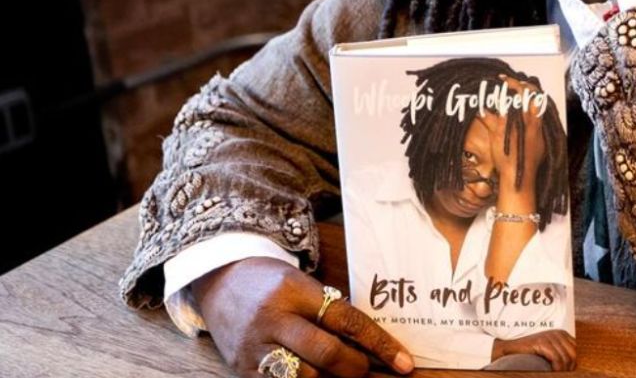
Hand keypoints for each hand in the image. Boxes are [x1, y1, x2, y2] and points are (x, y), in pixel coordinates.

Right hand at [189, 257, 413, 377]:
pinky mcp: (242, 370)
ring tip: (340, 374)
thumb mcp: (302, 284)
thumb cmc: (271, 282)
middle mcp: (273, 319)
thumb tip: (371, 346)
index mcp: (295, 291)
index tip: (404, 363)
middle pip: (327, 353)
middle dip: (356, 367)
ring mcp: (255, 348)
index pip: (347, 320)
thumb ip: (331, 311)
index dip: (380, 345)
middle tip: (366, 370)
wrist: (219, 279)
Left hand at [480, 73, 548, 185]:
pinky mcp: (498, 131)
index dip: (528, 87)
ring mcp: (511, 125)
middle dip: (512, 83)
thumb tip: (536, 121)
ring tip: (489, 86)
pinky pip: (488, 115)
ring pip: (505, 101)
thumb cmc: (529, 163)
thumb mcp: (539, 143)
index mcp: (536, 123)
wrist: (518, 176)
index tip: (521, 82)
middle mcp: (525, 121)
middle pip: (521, 94)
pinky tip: (476, 103)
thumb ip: (537, 129)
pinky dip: (481, 108)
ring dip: (496, 92)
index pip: (536, 97)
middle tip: (503, 79)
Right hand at [491, 329, 576, 370]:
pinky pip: (556, 358)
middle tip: (563, 375)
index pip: (575, 349)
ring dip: (563, 370)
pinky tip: (552, 373)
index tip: (568, 372)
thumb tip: (574, 365)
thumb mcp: (549, 351)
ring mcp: (550, 337)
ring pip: (565, 358)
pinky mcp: (542, 342)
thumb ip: (560, 353)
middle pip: (573, 354)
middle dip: (570, 368)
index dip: (573, 363)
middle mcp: (557, 333)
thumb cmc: (530, 353)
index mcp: (561, 334)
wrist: (511, 349)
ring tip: (557, 375)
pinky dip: (557, 369)